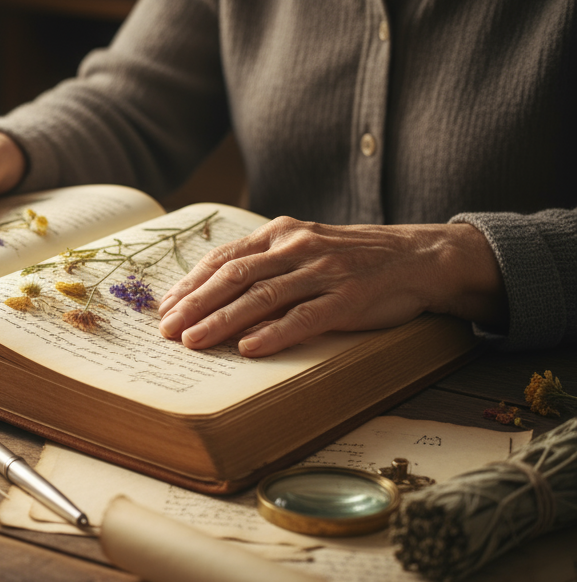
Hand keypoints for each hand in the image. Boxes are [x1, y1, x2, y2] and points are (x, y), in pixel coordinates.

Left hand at [155, 218, 506, 356]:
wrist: (418, 256)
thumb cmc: (351, 260)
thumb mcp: (303, 249)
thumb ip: (264, 266)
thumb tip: (213, 296)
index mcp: (280, 233)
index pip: (223, 259)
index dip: (190, 284)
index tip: (165, 308)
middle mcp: (297, 247)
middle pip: (234, 276)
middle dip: (194, 304)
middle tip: (166, 330)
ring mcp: (323, 271)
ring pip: (262, 296)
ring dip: (222, 321)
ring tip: (194, 342)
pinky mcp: (349, 297)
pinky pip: (305, 316)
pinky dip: (274, 333)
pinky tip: (249, 348)